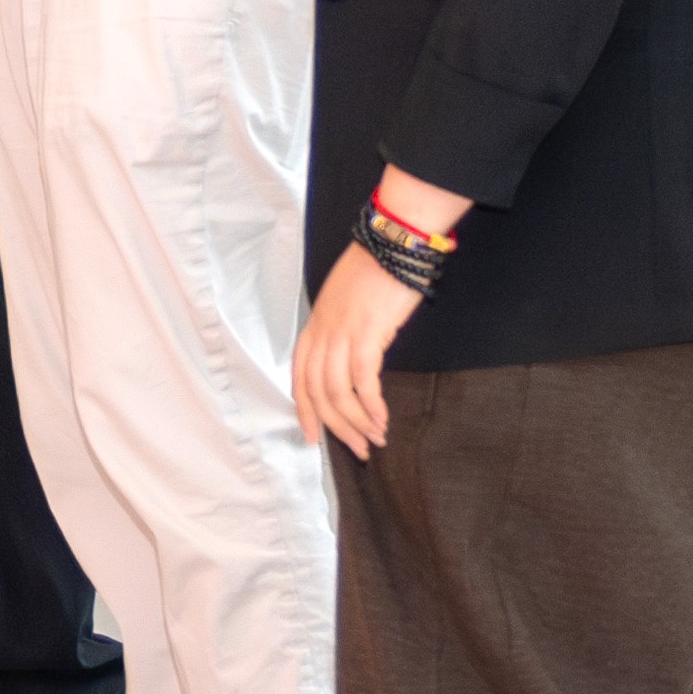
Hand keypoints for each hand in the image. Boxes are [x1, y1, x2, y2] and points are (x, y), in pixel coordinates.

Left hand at [292, 244, 419, 458]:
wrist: (393, 244)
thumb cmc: (375, 271)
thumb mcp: (345, 302)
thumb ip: (340, 331)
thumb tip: (350, 362)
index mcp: (315, 326)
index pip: (299, 377)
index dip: (305, 411)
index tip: (314, 438)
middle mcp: (322, 332)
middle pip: (318, 392)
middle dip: (337, 427)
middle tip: (358, 449)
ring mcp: (342, 332)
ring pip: (338, 392)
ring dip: (357, 422)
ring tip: (376, 439)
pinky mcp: (367, 333)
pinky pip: (363, 380)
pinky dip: (372, 405)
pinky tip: (382, 419)